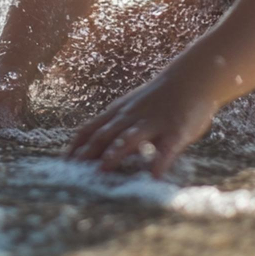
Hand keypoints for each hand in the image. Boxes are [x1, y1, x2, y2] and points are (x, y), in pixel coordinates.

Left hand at [67, 66, 217, 177]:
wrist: (191, 79)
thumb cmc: (160, 99)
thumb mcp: (134, 110)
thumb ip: (119, 130)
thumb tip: (103, 155)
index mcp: (119, 113)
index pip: (90, 128)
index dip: (76, 146)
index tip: (63, 162)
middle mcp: (131, 117)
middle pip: (105, 134)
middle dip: (89, 152)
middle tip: (75, 171)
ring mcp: (152, 122)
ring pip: (130, 137)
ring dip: (115, 152)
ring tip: (104, 168)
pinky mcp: (175, 130)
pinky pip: (167, 148)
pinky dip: (159, 162)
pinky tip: (154, 177)